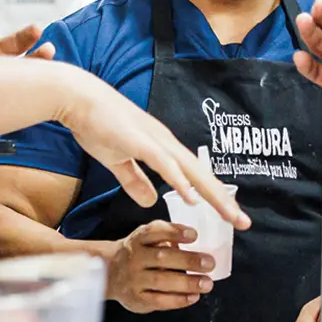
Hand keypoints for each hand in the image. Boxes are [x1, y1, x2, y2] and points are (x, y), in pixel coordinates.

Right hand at [63, 75, 249, 229]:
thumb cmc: (97, 125)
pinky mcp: (140, 141)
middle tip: (243, 223)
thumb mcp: (118, 161)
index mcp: (163, 149)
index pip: (195, 177)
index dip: (213, 197)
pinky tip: (192, 197)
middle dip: (223, 201)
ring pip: (191, 171)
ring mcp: (155, 141)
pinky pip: (164, 164)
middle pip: (202, 176)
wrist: (78, 98)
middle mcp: (166, 144)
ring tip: (229, 214)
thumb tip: (150, 201)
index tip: (230, 216)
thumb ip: (134, 181)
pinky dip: (180, 180)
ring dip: (211, 194)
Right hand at [107, 221, 216, 312]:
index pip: (155, 231)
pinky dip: (178, 299)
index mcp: (138, 238)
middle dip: (188, 260)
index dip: (175, 232)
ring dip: (187, 282)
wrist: (108, 273)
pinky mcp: (137, 299)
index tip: (194, 235)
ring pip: (161, 281)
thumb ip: (166, 239)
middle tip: (210, 263)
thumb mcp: (146, 239)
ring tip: (207, 283)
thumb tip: (197, 246)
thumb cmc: (138, 252)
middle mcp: (134, 257)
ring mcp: (134, 279)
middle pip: (161, 257)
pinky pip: (159, 300)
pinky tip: (194, 296)